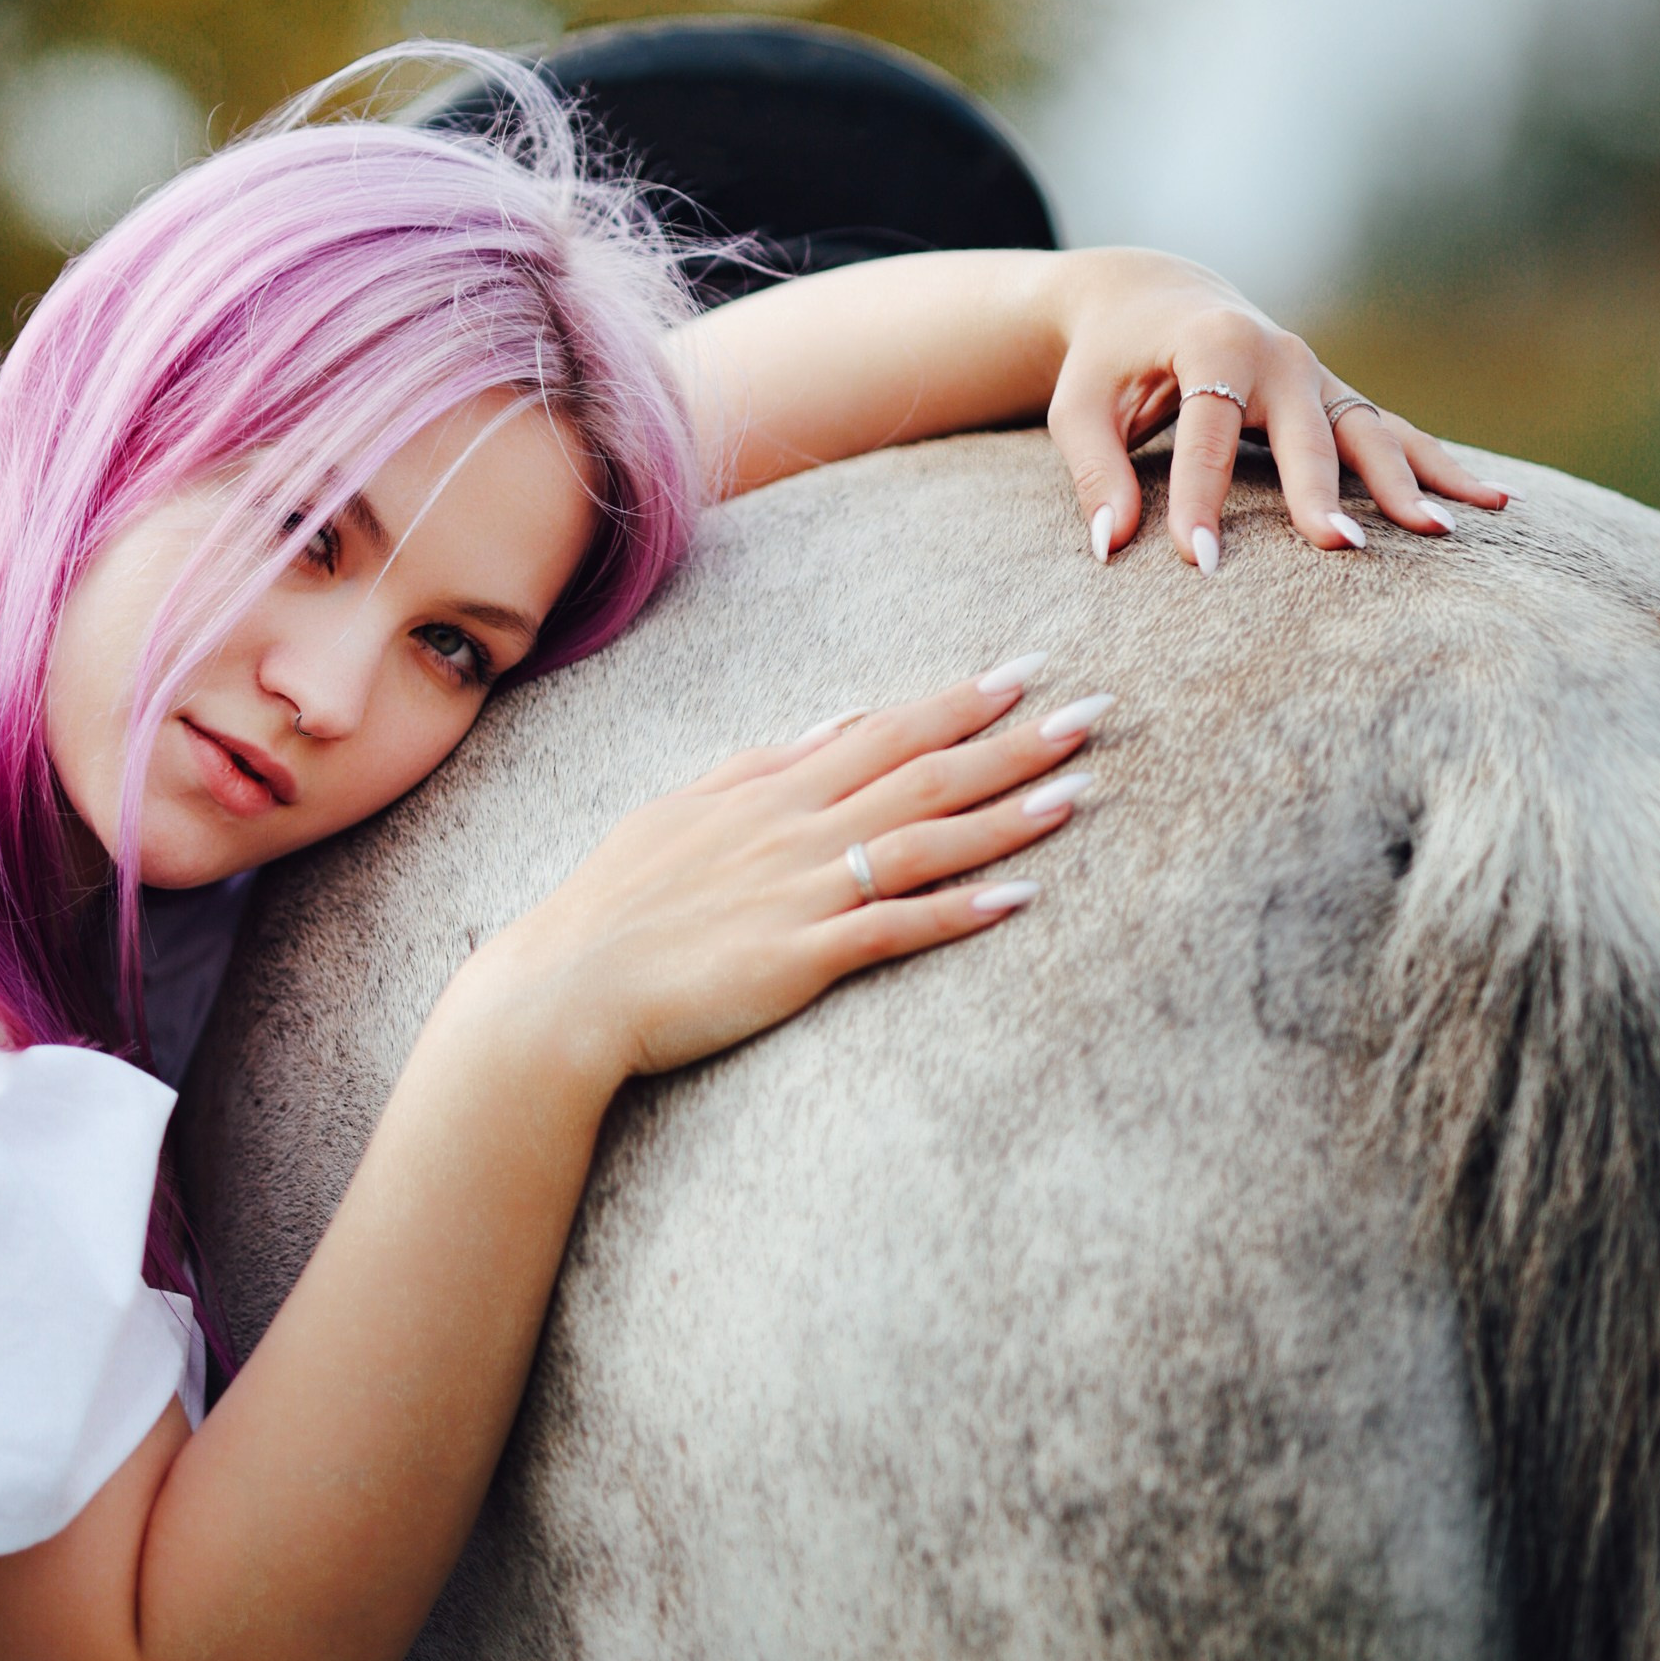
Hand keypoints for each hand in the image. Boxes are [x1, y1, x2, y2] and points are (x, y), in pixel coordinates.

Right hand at [467, 661, 1108, 1082]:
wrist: (564, 988)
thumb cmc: (615, 905)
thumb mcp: (680, 813)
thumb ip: (762, 767)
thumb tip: (832, 724)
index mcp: (768, 791)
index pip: (883, 731)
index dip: (959, 701)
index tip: (1026, 673)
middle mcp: (795, 830)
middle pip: (923, 774)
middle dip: (1014, 741)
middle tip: (1095, 713)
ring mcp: (800, 893)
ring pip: (924, 841)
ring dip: (1007, 816)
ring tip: (1081, 791)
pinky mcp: (798, 959)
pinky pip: (893, 929)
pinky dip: (958, 911)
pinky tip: (1019, 897)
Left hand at [1044, 248, 1508, 571]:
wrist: (1154, 298)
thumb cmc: (1108, 360)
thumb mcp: (1079, 405)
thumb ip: (1092, 471)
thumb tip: (1110, 546)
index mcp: (1213, 344)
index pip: (1207, 432)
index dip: (1201, 498)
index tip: (1200, 563)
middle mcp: (1281, 355)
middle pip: (1306, 434)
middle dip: (1320, 493)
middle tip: (1339, 548)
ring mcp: (1318, 377)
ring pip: (1370, 434)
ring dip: (1410, 482)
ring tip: (1448, 532)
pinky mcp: (1336, 399)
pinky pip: (1392, 437)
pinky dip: (1438, 468)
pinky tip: (1490, 503)